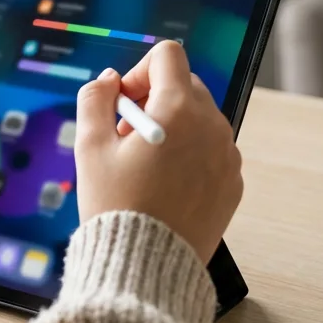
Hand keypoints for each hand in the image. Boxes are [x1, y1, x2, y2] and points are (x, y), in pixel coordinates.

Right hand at [73, 41, 243, 263]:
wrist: (147, 266)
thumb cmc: (116, 206)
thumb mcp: (90, 147)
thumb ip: (95, 100)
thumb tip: (110, 80)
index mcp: (179, 109)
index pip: (167, 56)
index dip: (139, 71)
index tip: (122, 104)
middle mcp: (212, 126)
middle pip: (184, 86)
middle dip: (153, 101)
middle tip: (125, 139)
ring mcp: (228, 156)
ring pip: (199, 119)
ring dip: (172, 128)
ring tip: (143, 166)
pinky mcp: (232, 183)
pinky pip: (211, 151)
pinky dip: (189, 156)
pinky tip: (163, 186)